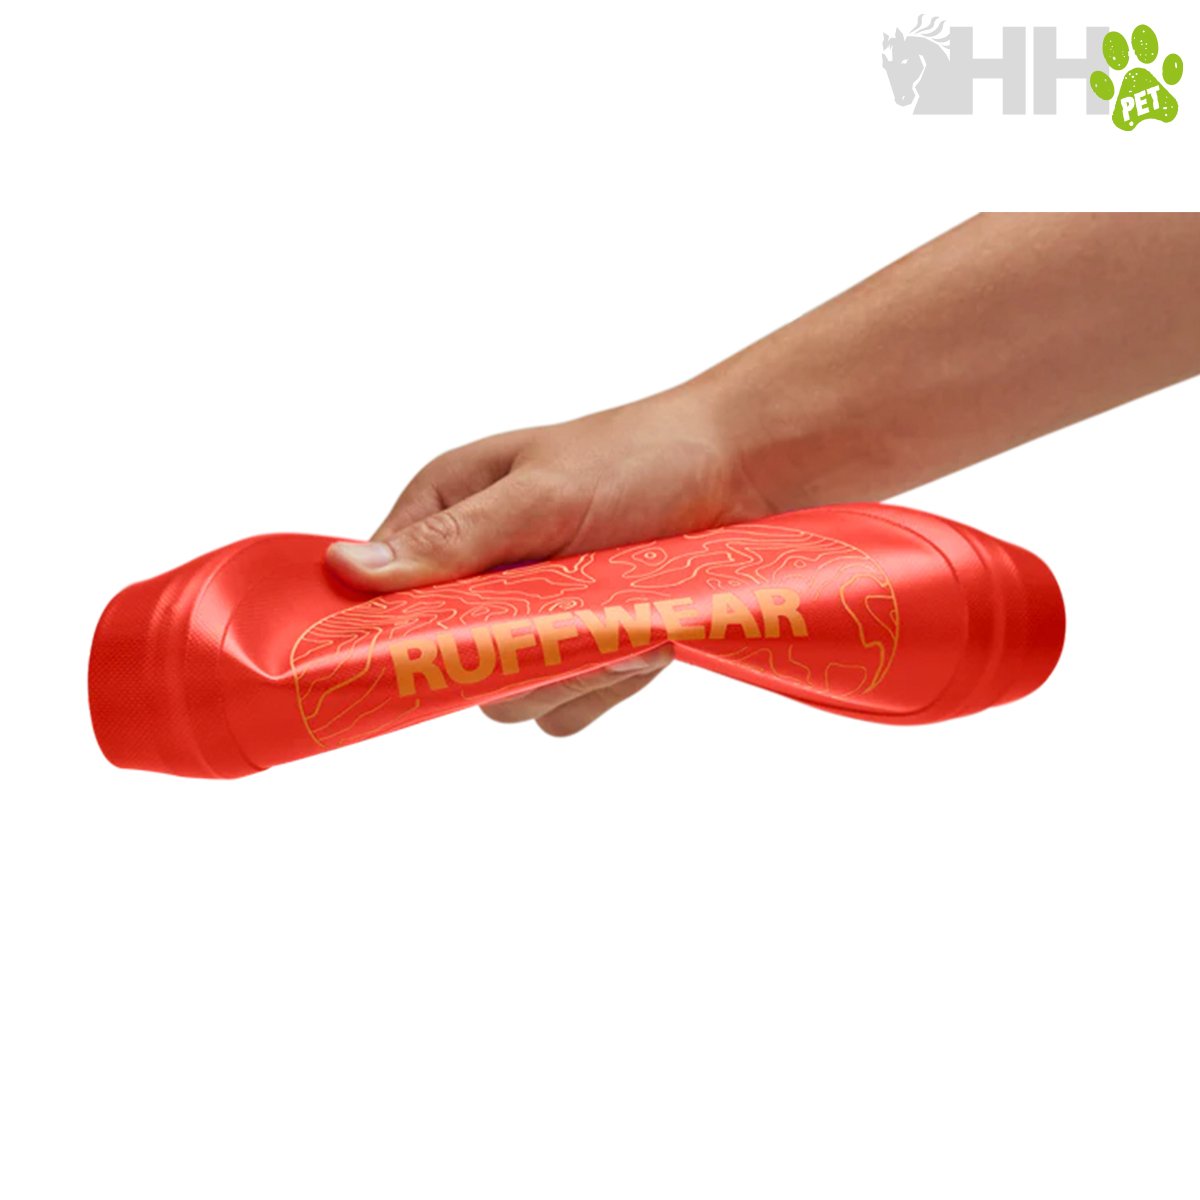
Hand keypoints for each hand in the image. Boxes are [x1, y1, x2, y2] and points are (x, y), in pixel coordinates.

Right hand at [324, 386, 772, 734]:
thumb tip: (347, 569)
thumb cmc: (639, 458)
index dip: (410, 634)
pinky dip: (608, 681)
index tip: (464, 642)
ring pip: (512, 696)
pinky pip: (569, 705)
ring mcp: (529, 618)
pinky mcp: (580, 650)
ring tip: (627, 620)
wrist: (740, 473)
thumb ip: (452, 540)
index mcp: (445, 515)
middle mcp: (478, 572)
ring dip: (575, 670)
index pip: (383, 600)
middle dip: (518, 657)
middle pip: (450, 665)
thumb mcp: (541, 493)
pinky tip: (644, 639)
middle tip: (576, 618)